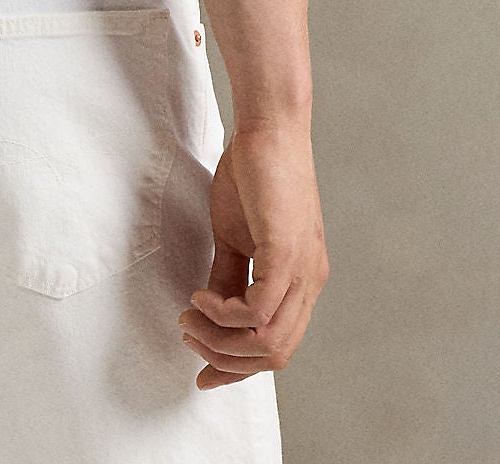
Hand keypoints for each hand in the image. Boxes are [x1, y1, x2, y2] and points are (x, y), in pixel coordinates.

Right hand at [176, 117, 328, 388]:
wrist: (269, 127)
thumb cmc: (252, 173)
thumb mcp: (235, 234)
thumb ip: (229, 274)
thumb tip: (212, 310)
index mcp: (302, 281)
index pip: (278, 347)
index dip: (239, 368)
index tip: (203, 372)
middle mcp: (310, 283)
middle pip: (275, 355)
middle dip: (225, 358)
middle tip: (190, 337)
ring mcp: (303, 271)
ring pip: (268, 341)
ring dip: (220, 338)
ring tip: (190, 315)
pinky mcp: (287, 253)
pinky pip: (260, 311)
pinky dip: (225, 313)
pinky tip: (202, 295)